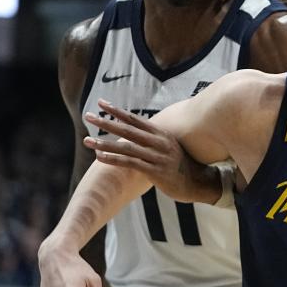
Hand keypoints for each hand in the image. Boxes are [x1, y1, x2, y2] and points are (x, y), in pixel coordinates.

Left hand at [84, 99, 218, 202]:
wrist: (199, 183)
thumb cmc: (182, 165)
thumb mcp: (169, 148)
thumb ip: (154, 140)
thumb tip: (139, 134)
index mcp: (161, 134)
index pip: (134, 119)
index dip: (117, 111)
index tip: (101, 103)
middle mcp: (159, 142)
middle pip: (127, 129)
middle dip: (106, 122)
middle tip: (88, 116)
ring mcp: (157, 156)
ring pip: (126, 147)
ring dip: (104, 143)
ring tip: (86, 141)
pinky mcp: (155, 171)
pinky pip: (130, 163)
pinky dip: (113, 159)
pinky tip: (99, 157)